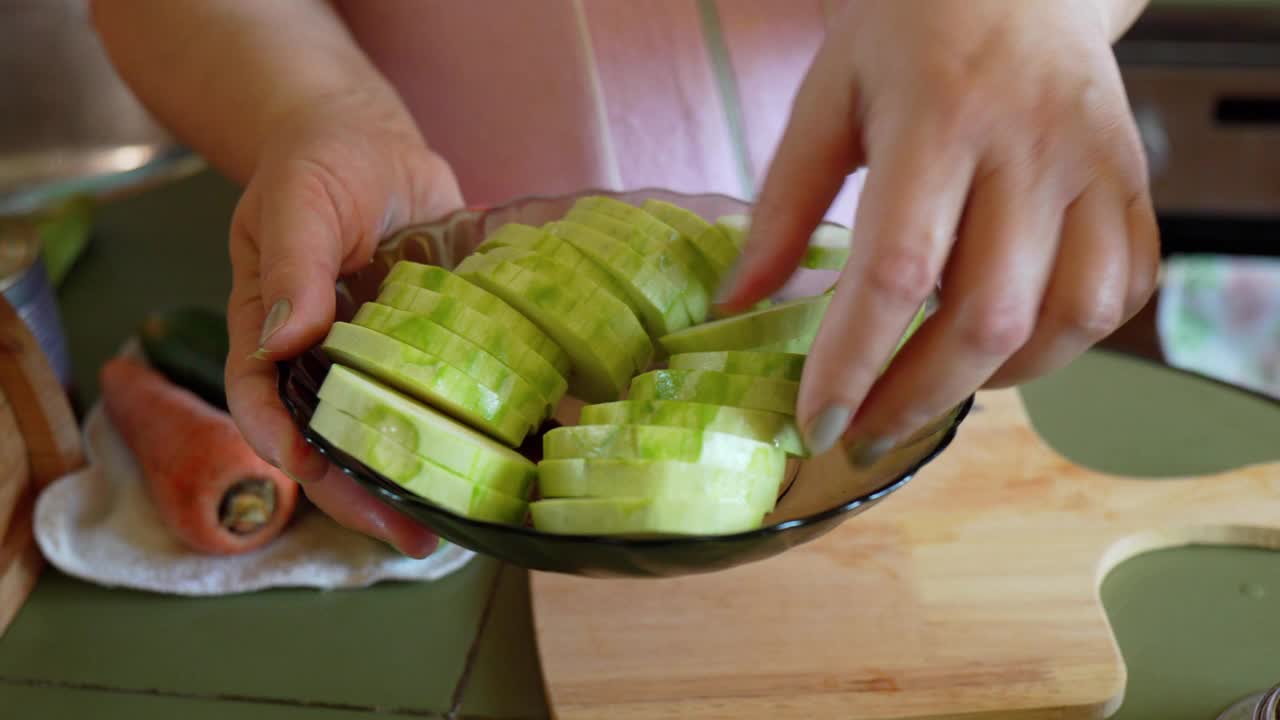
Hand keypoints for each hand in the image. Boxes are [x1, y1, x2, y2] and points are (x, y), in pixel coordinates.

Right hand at [224, 95, 463, 555]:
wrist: (370, 142)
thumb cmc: (317, 165)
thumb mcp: (298, 204)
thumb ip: (292, 268)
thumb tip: (283, 339)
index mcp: (272, 332)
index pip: (263, 403)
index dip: (284, 446)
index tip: (317, 475)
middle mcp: (324, 359)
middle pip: (335, 439)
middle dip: (366, 495)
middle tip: (409, 536)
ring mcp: (381, 357)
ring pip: (394, 430)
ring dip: (424, 478)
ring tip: (461, 523)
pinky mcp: (432, 344)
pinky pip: (447, 392)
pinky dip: (475, 425)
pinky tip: (515, 456)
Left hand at [717, 0, 1158, 463]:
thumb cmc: (908, 27)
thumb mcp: (825, 96)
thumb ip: (781, 205)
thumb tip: (736, 305)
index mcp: (940, 118)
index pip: (897, 270)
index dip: (853, 363)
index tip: (815, 426)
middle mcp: (1031, 148)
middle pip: (987, 317)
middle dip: (915, 400)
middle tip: (861, 436)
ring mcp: (1095, 167)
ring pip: (1069, 319)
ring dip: (994, 379)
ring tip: (930, 384)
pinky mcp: (1132, 183)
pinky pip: (1122, 292)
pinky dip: (1064, 344)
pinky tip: (1005, 343)